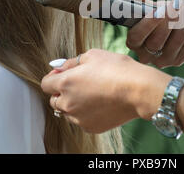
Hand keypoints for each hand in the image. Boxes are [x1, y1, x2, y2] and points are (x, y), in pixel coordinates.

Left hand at [41, 49, 171, 132]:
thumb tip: (60, 67)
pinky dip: (86, 113)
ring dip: (73, 103)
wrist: (138, 90)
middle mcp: (68, 103)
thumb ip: (71, 62)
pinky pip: (81, 120)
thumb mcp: (93, 55)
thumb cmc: (118, 69)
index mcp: (65, 83)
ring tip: (93, 93)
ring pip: (67, 112)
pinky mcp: (91, 127)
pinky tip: (100, 102)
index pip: (45, 84)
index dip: (54, 77)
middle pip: (54, 100)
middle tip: (80, 83)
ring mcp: (79, 118)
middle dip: (62, 92)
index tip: (63, 73)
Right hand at [116, 0, 183, 67]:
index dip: (148, 24)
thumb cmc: (156, 16)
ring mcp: (163, 60)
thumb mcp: (145, 8)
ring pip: (175, 44)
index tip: (158, 10)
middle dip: (168, 20)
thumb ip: (134, 0)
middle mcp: (146, 55)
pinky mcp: (178, 60)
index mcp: (133, 42)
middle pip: (156, 41)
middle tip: (177, 4)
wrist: (172, 26)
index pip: (137, 36)